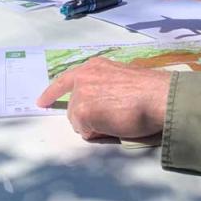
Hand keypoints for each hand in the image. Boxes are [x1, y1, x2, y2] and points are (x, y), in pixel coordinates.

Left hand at [37, 56, 170, 140]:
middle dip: (87, 116)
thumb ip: (104, 86)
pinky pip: (86, 132)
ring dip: (93, 125)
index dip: (52, 93)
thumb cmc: (149, 90)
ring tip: (117, 120)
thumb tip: (102, 103)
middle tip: (112, 117)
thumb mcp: (120, 79)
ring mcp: (81, 94)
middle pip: (74, 106)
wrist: (159, 97)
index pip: (65, 79)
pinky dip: (98, 134)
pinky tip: (115, 126)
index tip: (41, 101)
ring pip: (78, 121)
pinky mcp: (83, 112)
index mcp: (94, 67)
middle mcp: (84, 77)